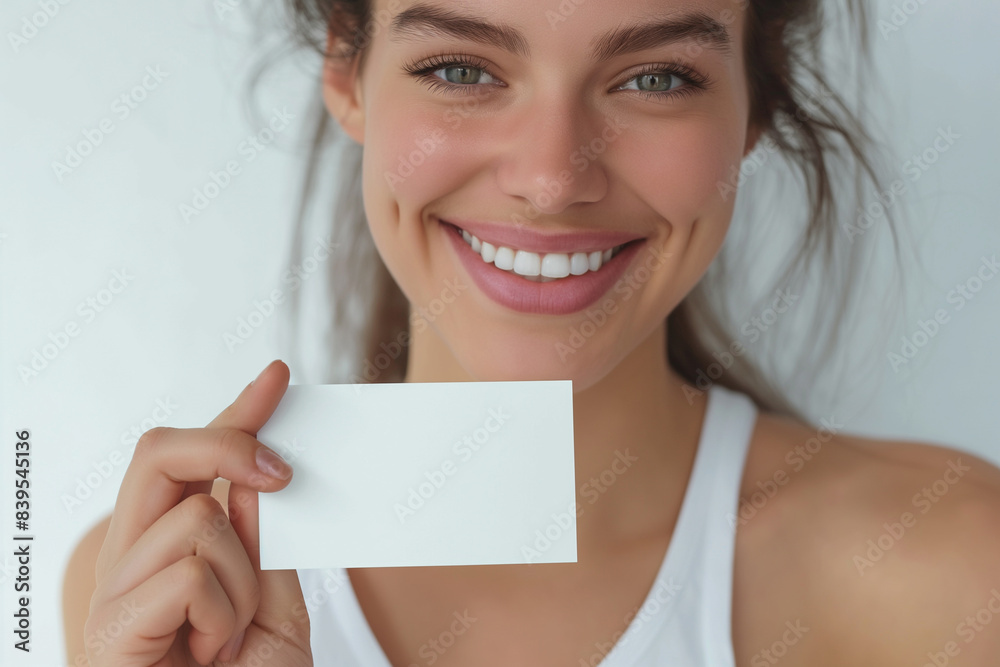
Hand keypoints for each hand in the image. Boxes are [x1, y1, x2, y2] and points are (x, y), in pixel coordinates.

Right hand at [85, 360, 311, 665]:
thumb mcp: (272, 600)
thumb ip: (261, 539)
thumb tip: (261, 472)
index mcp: (163, 549)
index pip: (188, 460)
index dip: (234, 412)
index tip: (279, 377)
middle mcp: (126, 561)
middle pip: (158, 454)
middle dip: (227, 443)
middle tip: (283, 472)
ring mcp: (112, 593)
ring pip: (198, 520)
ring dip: (242, 580)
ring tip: (232, 636)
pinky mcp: (109, 629)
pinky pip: (190, 572)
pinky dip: (224, 612)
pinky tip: (214, 650)